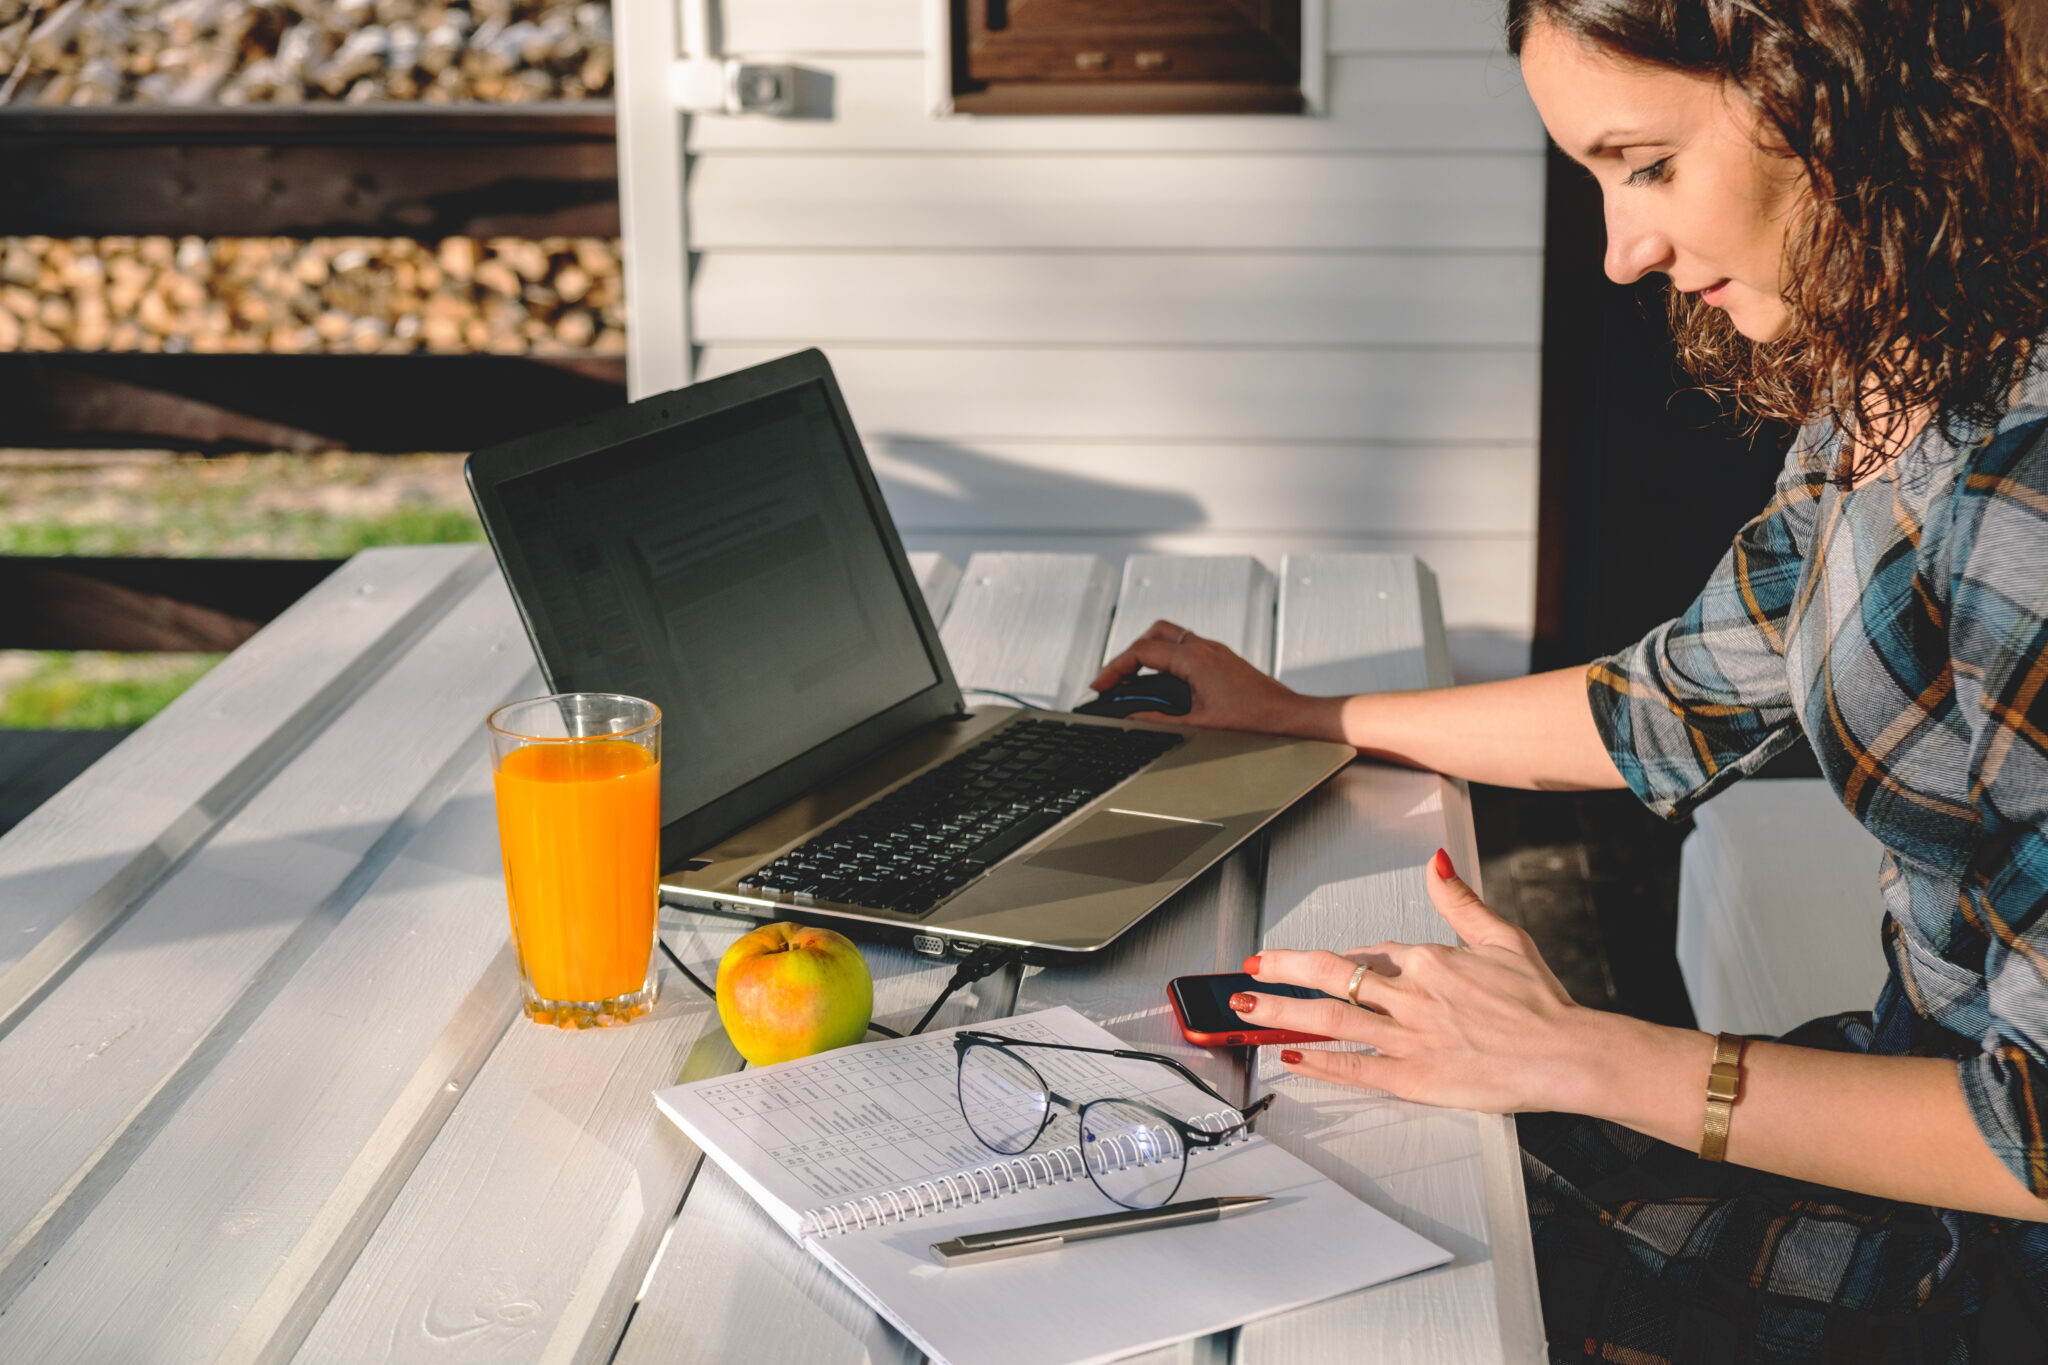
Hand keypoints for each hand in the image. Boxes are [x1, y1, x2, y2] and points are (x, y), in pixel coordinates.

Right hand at [1090, 619, 1333, 736]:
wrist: (1288, 717)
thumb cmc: (1255, 720)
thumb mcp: (1199, 725)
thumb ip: (1161, 720)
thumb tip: (1134, 717)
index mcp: (1195, 659)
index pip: (1141, 652)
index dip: (1114, 668)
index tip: (1101, 686)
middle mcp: (1205, 648)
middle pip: (1154, 633)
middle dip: (1130, 654)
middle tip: (1117, 679)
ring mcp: (1215, 651)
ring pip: (1171, 637)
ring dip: (1149, 654)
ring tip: (1136, 681)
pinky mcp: (1223, 659)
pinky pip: (1186, 648)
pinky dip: (1168, 659)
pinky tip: (1165, 684)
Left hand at [1231, 849, 1602, 1114]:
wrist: (1569, 1054)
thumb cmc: (1541, 1001)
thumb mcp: (1502, 936)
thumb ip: (1459, 900)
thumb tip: (1435, 862)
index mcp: (1429, 959)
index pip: (1369, 953)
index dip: (1338, 961)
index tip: (1309, 964)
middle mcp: (1411, 995)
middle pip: (1331, 977)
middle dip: (1283, 970)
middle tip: (1249, 969)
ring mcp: (1410, 1038)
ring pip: (1331, 1020)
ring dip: (1282, 1012)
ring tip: (1246, 1008)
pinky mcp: (1415, 1077)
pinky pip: (1356, 1067)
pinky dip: (1319, 1063)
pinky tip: (1289, 1057)